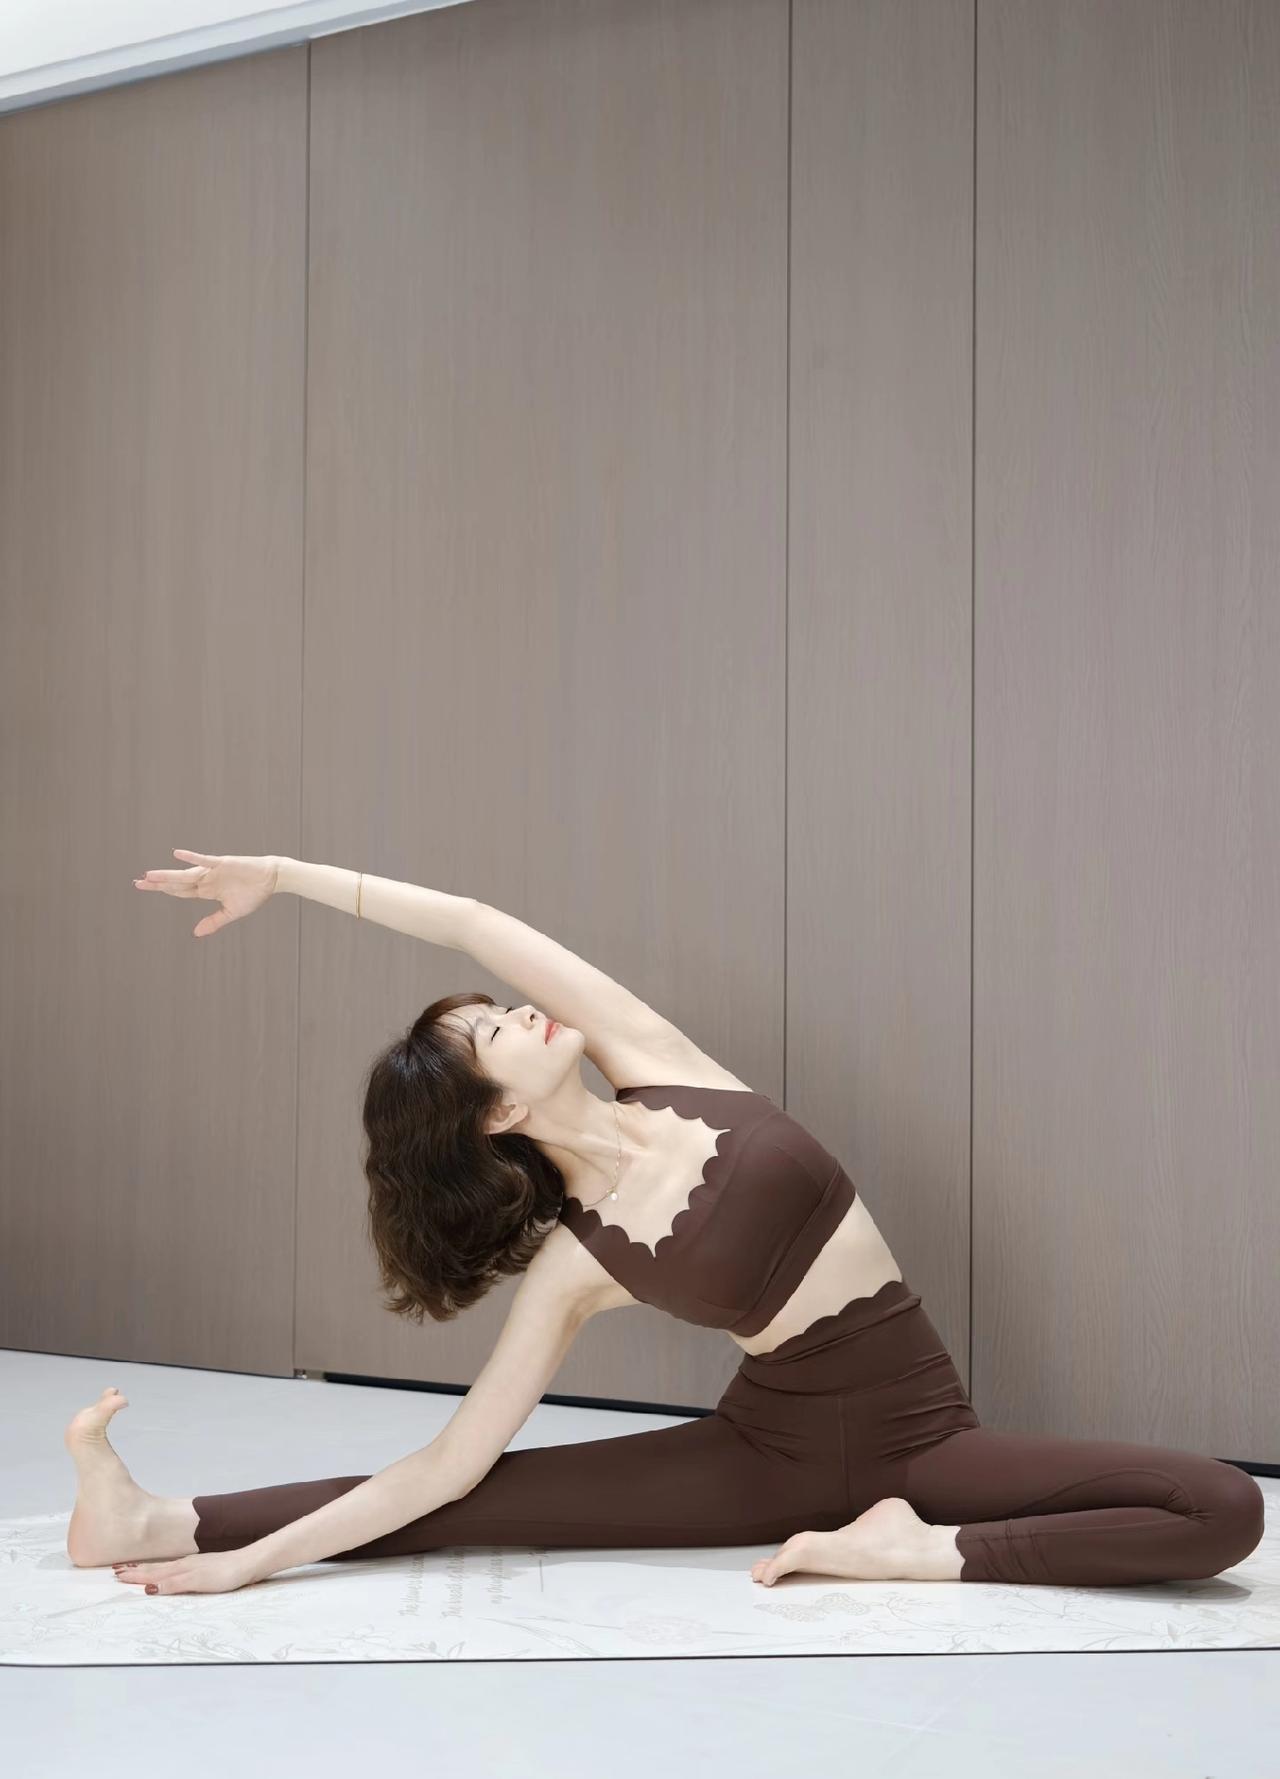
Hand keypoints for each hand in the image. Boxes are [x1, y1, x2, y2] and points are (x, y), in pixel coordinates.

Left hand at [112, 1548, 264, 1595]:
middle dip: (133, 1571)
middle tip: (113, 1572)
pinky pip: (177, 1582)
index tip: (120, 1569)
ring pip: (161, 1573)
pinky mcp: (200, 1578)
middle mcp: (184, 1565)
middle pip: (154, 1568)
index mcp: (184, 1565)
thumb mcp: (204, 1573)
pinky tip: (152, 1587)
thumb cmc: (229, 1568)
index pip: (156, 1566)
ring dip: (141, 1575)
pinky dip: (163, 1584)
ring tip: (123, 1576)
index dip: (138, 1568)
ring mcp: (191, 1570)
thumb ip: (187, 1576)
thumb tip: (168, 1582)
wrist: (249, 1561)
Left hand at [133, 849, 278, 938]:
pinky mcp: (222, 863)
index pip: (180, 891)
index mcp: (207, 891)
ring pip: (186, 874)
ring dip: (168, 875)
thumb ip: (214, 921)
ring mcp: (213, 871)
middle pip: (177, 883)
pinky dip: (192, 857)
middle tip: (138, 882)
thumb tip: (195, 934)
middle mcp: (206, 880)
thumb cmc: (254, 894)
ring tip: (149, 875)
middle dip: (158, 883)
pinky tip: (177, 854)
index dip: (163, 890)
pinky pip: (204, 860)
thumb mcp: (232, 912)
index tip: (146, 887)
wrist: (272, 878)